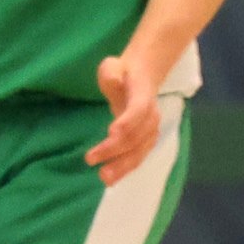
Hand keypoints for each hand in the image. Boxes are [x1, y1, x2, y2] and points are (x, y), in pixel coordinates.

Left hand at [90, 51, 164, 178]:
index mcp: (143, 95)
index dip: (127, 122)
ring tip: (105, 178)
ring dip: (124, 165)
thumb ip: (111, 72)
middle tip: (92, 161)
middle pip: (138, 135)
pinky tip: (113, 177)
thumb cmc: (122, 72)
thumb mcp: (113, 65)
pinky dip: (128, 167)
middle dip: (117, 150)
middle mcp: (151, 114)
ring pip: (141, 150)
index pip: (138, 110)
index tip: (111, 133)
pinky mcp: (146, 138)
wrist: (143, 77)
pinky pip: (139, 155)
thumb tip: (113, 81)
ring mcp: (151, 128)